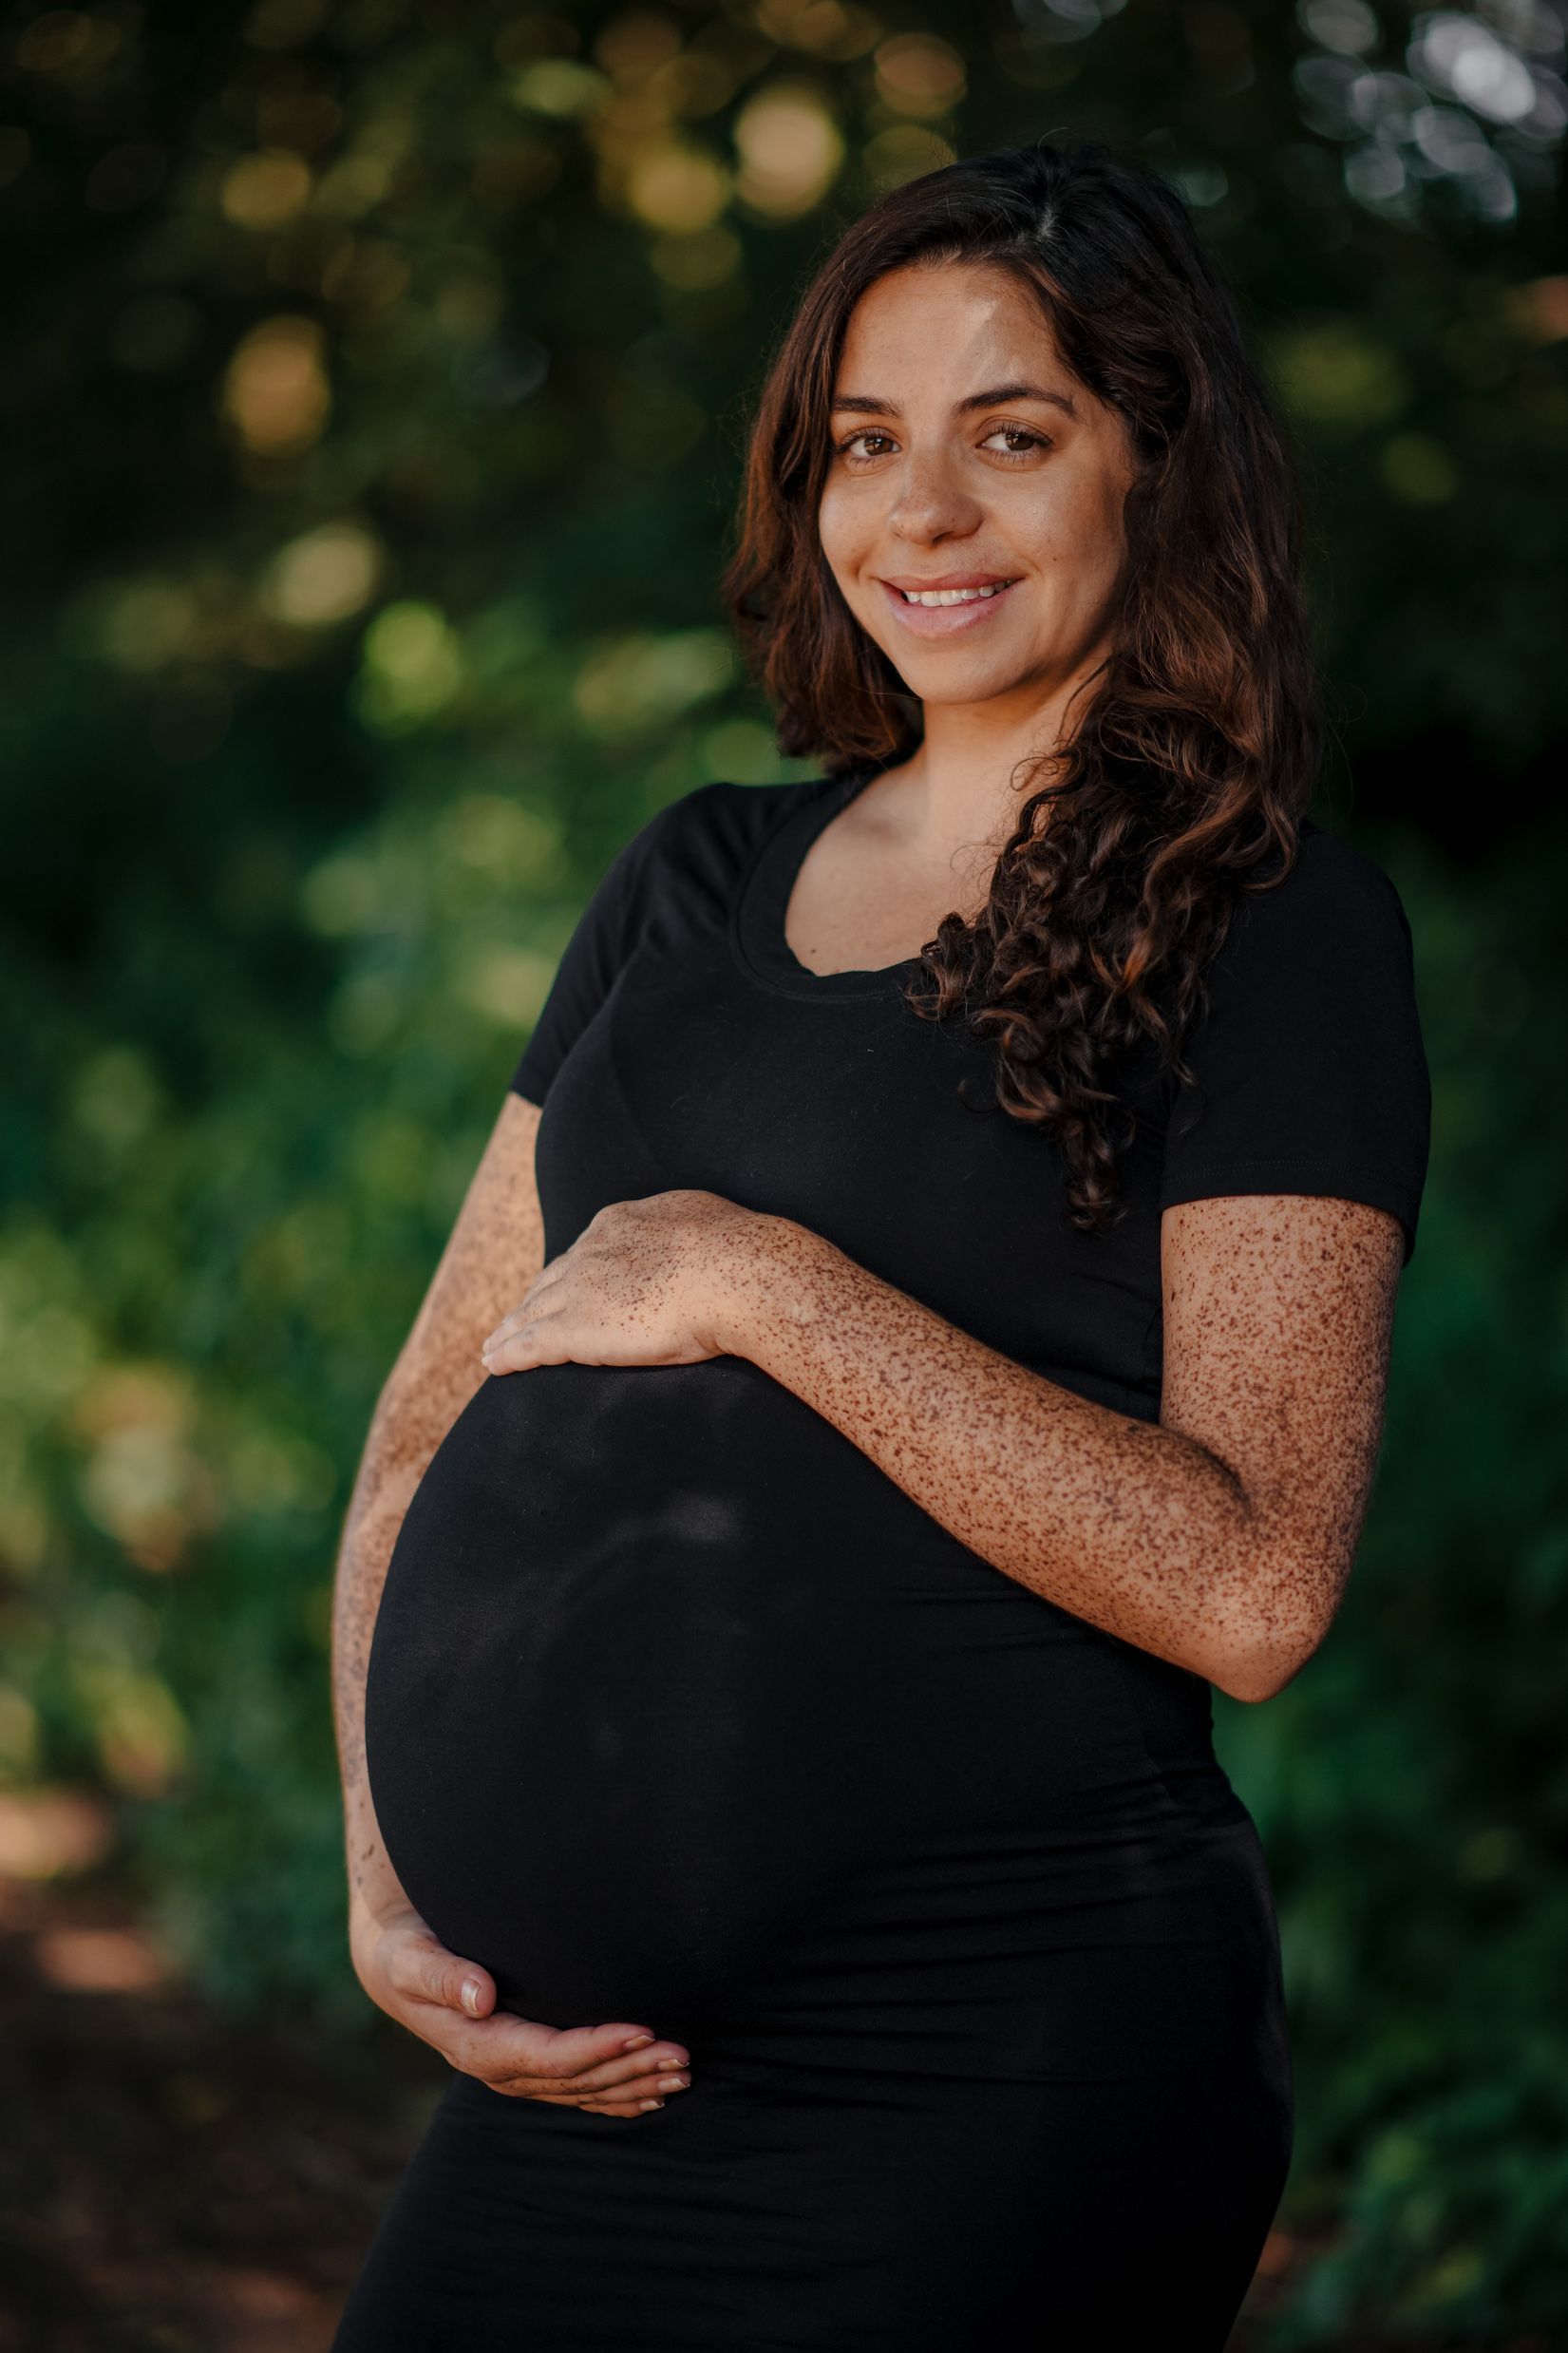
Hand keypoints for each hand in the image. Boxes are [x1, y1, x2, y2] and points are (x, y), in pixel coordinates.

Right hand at [349, 1899, 691, 2118]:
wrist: (392, 1964)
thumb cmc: (404, 1949)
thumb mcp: (410, 1956)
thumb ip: (442, 1975)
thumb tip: (480, 1996)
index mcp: (475, 2046)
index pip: (548, 2056)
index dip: (597, 2048)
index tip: (642, 2031)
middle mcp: (499, 2067)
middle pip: (575, 2080)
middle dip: (630, 2070)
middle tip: (681, 2056)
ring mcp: (513, 2071)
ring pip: (583, 2089)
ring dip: (633, 2083)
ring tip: (682, 2074)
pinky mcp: (525, 2064)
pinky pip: (576, 2090)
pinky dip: (616, 2094)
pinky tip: (651, 2095)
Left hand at [480, 1190, 767, 1374]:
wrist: (735, 1274)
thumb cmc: (736, 1251)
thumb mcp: (701, 1218)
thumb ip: (681, 1228)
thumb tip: (689, 1235)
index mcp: (619, 1224)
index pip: (583, 1254)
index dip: (568, 1274)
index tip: (560, 1289)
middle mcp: (590, 1253)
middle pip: (548, 1282)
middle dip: (530, 1302)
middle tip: (514, 1321)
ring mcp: (578, 1291)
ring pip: (530, 1313)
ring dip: (509, 1331)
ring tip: (494, 1347)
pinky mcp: (573, 1330)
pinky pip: (529, 1346)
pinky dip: (507, 1356)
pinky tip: (493, 1364)